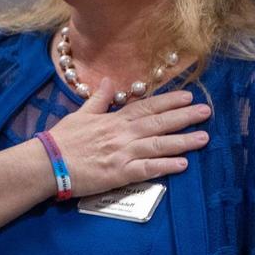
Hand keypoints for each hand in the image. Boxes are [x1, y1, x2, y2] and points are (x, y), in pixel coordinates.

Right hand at [48, 79, 209, 196]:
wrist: (48, 162)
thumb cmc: (63, 139)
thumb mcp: (80, 114)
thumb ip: (98, 99)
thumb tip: (106, 81)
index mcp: (113, 119)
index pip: (146, 107)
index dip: (169, 101)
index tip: (188, 95)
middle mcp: (122, 134)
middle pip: (158, 123)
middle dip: (184, 116)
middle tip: (207, 111)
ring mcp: (123, 153)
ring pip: (158, 144)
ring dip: (182, 140)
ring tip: (204, 137)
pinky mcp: (120, 173)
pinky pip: (147, 169)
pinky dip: (165, 166)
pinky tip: (183, 164)